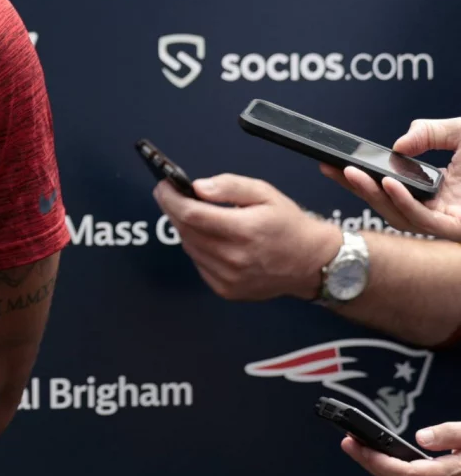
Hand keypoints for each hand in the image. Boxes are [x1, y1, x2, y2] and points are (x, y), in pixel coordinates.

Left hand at [153, 174, 341, 300]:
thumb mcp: (265, 193)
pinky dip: (198, 248)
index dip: (171, 198)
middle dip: (173, 209)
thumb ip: (229, 186)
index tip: (163, 186)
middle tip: (172, 195)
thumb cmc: (289, 225)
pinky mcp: (227, 290)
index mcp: (245, 230)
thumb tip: (198, 187)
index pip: (192, 214)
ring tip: (195, 215)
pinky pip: (199, 264)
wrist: (312, 262)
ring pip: (189, 247)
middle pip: (185, 230)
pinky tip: (210, 238)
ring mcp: (230, 277)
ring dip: (186, 229)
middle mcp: (235, 257)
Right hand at [322, 116, 460, 240]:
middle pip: (385, 203)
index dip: (361, 178)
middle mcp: (438, 208)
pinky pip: (420, 219)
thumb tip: (399, 147)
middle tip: (332, 168)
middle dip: (355, 187)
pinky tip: (388, 184)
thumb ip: (429, 132)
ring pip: (397, 215)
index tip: (337, 165)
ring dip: (372, 195)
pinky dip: (400, 202)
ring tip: (353, 174)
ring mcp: (445, 221)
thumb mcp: (460, 133)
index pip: (389, 188)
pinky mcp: (455, 229)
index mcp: (436, 190)